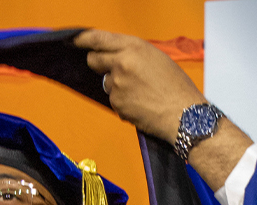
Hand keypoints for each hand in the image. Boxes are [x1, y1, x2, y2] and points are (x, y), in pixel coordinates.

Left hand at [76, 30, 251, 189]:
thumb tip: (115, 56)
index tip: (73, 40)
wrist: (184, 114)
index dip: (82, 39)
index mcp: (134, 47)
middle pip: (94, 60)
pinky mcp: (116, 103)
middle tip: (112, 69)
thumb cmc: (176, 87)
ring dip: (116, 86)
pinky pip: (113, 100)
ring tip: (141, 92)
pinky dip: (123, 102)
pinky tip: (141, 104)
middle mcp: (122, 63)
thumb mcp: (157, 58)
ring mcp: (117, 84)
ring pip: (106, 83)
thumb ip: (134, 54)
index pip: (98, 39)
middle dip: (99, 64)